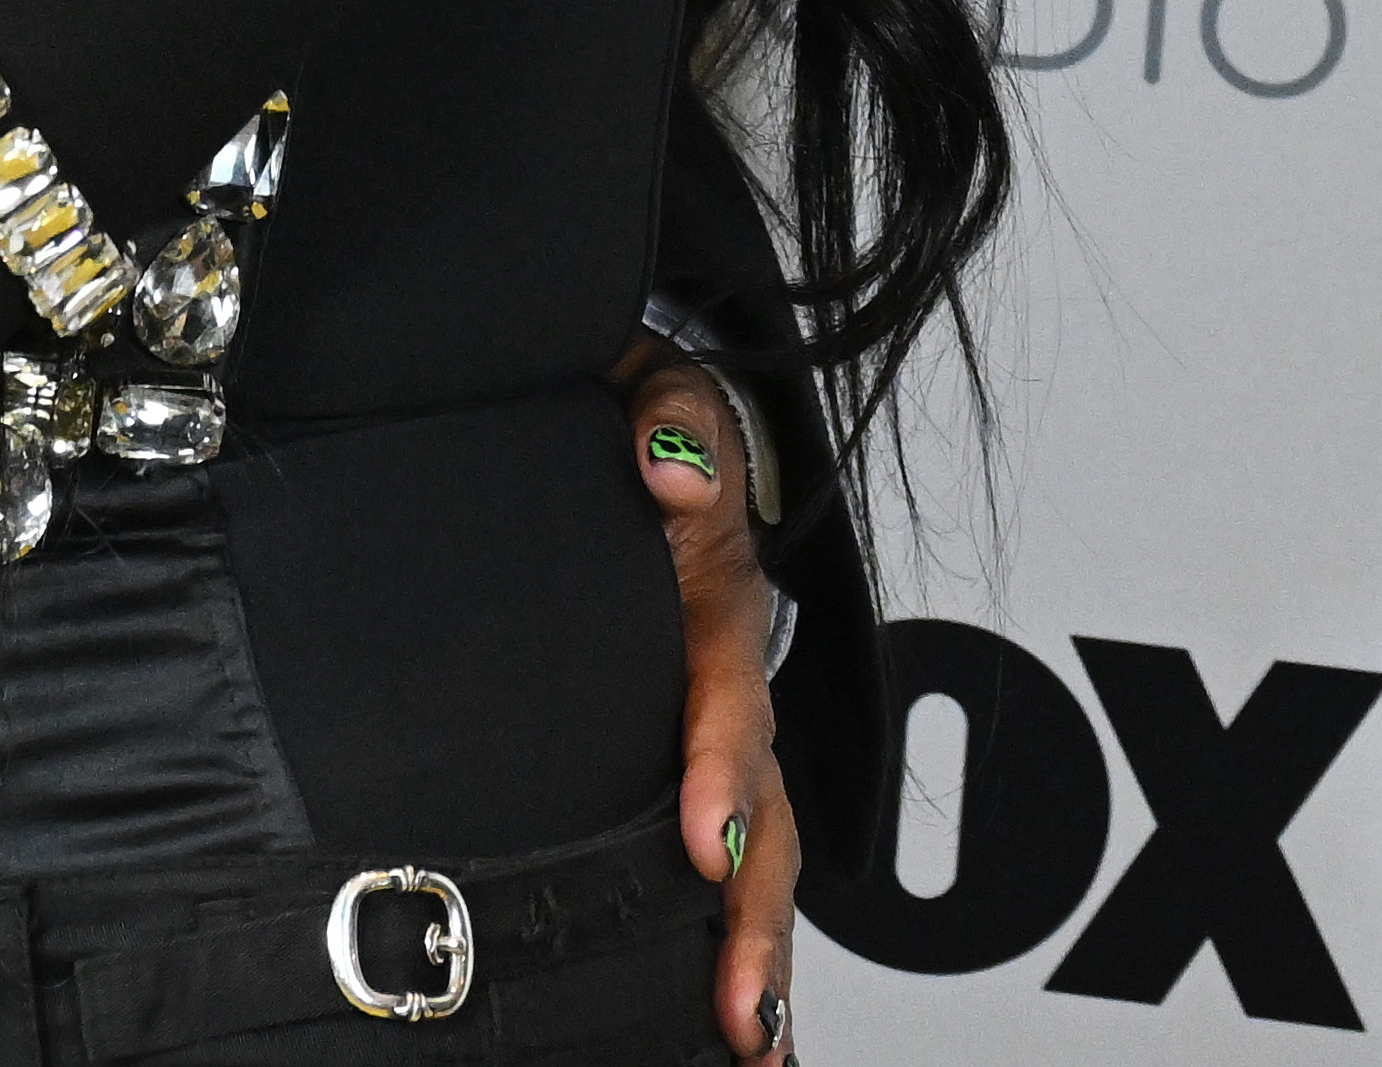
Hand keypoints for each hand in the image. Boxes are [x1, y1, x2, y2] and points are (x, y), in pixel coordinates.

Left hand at [622, 340, 800, 1058]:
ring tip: (752, 1045)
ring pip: (756, 846)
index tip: (702, 838)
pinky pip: (721, 846)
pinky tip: (722, 1023)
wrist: (621, 411)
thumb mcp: (643, 380)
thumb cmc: (625, 406)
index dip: (720, 758)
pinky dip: (728, 935)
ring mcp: (711, 715)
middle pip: (761, 800)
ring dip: (756, 946)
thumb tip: (675, 472)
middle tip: (739, 1003)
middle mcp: (722, 663)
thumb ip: (667, 410)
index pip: (725, 677)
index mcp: (709, 582)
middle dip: (753, 908)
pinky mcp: (682, 748)